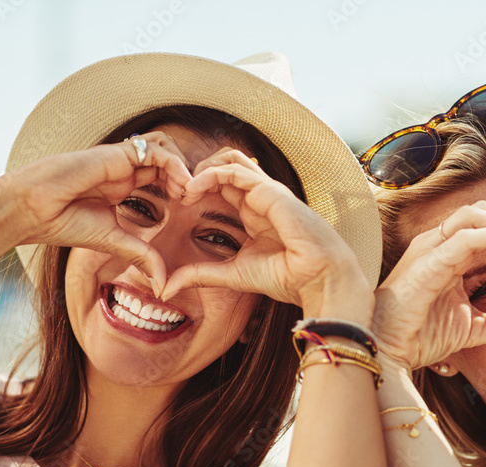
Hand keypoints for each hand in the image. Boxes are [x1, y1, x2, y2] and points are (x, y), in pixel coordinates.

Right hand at [0, 131, 193, 291]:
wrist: (33, 209)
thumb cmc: (64, 223)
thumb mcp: (114, 242)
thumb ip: (141, 255)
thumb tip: (163, 285)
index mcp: (123, 186)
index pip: (162, 178)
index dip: (181, 189)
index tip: (193, 209)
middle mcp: (124, 170)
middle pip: (169, 161)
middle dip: (188, 178)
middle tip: (198, 200)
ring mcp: (121, 160)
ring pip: (166, 149)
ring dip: (183, 168)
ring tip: (189, 193)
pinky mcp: (117, 154)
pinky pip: (156, 150)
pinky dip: (175, 165)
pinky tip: (181, 187)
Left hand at [161, 149, 372, 321]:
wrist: (318, 279)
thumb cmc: (287, 277)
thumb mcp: (232, 275)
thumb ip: (201, 275)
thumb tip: (167, 287)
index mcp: (254, 213)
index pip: (222, 186)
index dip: (197, 188)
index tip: (176, 204)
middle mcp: (260, 198)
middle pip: (225, 165)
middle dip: (197, 172)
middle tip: (177, 191)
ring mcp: (267, 192)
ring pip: (229, 159)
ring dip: (202, 169)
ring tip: (184, 188)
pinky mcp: (271, 192)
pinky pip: (235, 171)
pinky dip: (211, 174)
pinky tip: (194, 189)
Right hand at [373, 201, 485, 370]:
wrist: (388, 350)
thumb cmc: (419, 335)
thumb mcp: (473, 329)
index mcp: (444, 254)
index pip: (482, 225)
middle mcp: (435, 244)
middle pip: (479, 211)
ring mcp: (429, 249)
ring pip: (472, 215)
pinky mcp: (428, 262)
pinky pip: (465, 237)